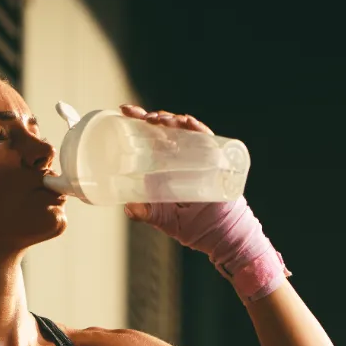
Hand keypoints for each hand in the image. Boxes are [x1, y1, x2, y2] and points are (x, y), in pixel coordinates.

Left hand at [118, 104, 214, 224]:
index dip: (138, 122)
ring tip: (160, 120)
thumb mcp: (162, 219)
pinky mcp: (216, 161)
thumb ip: (145, 213)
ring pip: (184, 130)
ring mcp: (199, 156)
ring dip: (172, 121)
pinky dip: (198, 130)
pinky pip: (207, 140)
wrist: (220, 235)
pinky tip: (187, 122)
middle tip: (141, 116)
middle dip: (153, 118)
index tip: (125, 110)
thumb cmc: (192, 226)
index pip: (150, 137)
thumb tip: (128, 207)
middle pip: (166, 129)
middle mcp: (181, 156)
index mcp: (165, 165)